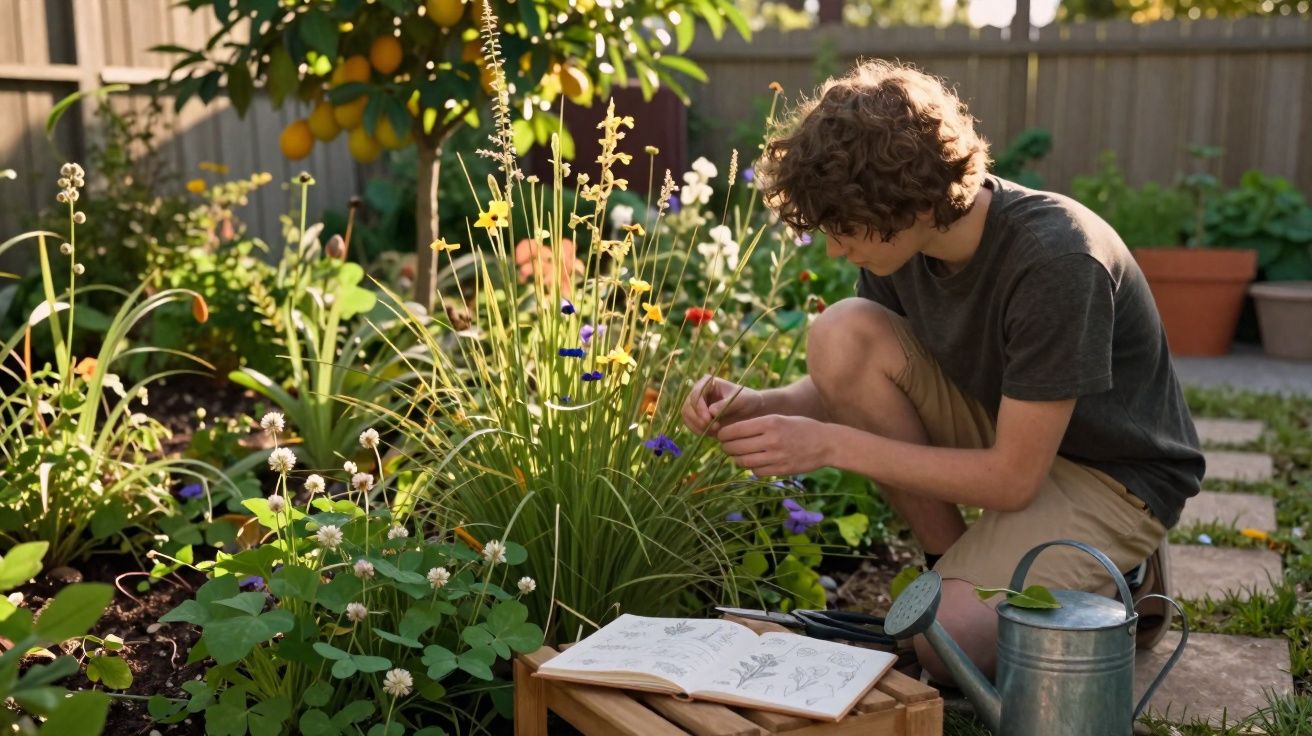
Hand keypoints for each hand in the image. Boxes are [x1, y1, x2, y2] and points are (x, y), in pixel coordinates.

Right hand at [682, 376, 764, 434]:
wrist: (752, 412)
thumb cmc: (748, 401)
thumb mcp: (741, 401)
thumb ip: (726, 405)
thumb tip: (710, 411)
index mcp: (708, 382)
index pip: (696, 393)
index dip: (699, 407)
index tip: (708, 419)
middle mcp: (699, 392)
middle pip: (687, 406)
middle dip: (698, 419)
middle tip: (714, 428)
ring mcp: (697, 405)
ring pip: (687, 416)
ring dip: (697, 426)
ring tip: (715, 431)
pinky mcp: (698, 417)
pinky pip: (691, 425)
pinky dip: (698, 431)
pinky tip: (712, 434)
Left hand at [717, 414, 833, 476]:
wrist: (827, 443)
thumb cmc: (801, 427)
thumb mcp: (779, 418)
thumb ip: (757, 425)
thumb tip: (731, 434)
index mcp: (770, 422)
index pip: (735, 430)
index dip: (723, 434)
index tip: (721, 435)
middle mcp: (772, 439)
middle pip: (736, 447)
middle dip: (726, 447)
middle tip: (725, 446)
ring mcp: (777, 456)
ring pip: (743, 461)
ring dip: (736, 459)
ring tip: (737, 455)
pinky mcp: (781, 470)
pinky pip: (756, 471)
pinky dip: (751, 468)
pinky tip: (753, 462)